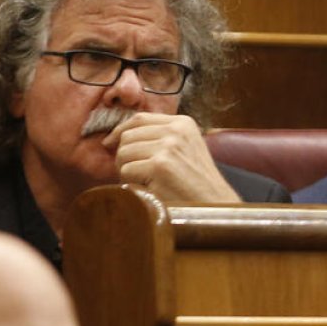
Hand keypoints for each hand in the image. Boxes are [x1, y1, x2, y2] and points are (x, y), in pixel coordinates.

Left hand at [101, 112, 240, 202]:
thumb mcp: (186, 149)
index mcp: (182, 123)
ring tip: (143, 184)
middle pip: (128, 136)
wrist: (216, 206)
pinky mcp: (160, 167)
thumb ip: (161, 138)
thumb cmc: (197, 184)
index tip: (110, 144)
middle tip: (133, 175)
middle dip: (123, 156)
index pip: (139, 119)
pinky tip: (147, 191)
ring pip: (124, 153)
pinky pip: (127, 171)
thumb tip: (120, 137)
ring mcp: (168, 148)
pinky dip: (131, 184)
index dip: (120, 131)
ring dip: (126, 171)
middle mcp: (175, 131)